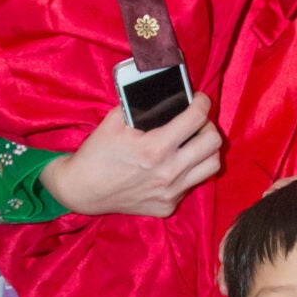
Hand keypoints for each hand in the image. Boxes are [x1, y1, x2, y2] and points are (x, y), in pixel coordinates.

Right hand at [49, 94, 221, 216]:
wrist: (82, 190)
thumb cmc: (98, 152)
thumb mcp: (115, 120)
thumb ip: (142, 104)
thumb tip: (165, 90)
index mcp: (155, 148)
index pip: (196, 118)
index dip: (202, 102)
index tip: (200, 99)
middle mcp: (168, 172)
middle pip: (213, 142)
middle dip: (208, 125)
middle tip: (197, 121)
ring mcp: (170, 192)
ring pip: (212, 165)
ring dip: (206, 150)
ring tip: (194, 142)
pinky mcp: (167, 206)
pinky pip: (191, 184)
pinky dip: (188, 171)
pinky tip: (175, 164)